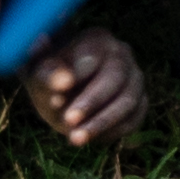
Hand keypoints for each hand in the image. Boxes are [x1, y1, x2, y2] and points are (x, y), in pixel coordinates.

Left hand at [27, 22, 146, 148]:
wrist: (62, 91)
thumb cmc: (48, 77)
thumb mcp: (39, 74)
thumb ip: (47, 74)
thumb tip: (62, 80)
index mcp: (97, 38)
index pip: (93, 55)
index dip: (77, 77)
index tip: (56, 98)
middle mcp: (122, 54)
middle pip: (115, 77)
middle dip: (91, 102)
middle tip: (67, 121)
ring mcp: (135, 78)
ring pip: (129, 101)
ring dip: (102, 123)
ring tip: (75, 138)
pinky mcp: (140, 102)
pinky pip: (134, 119)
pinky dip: (114, 131)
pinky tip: (92, 139)